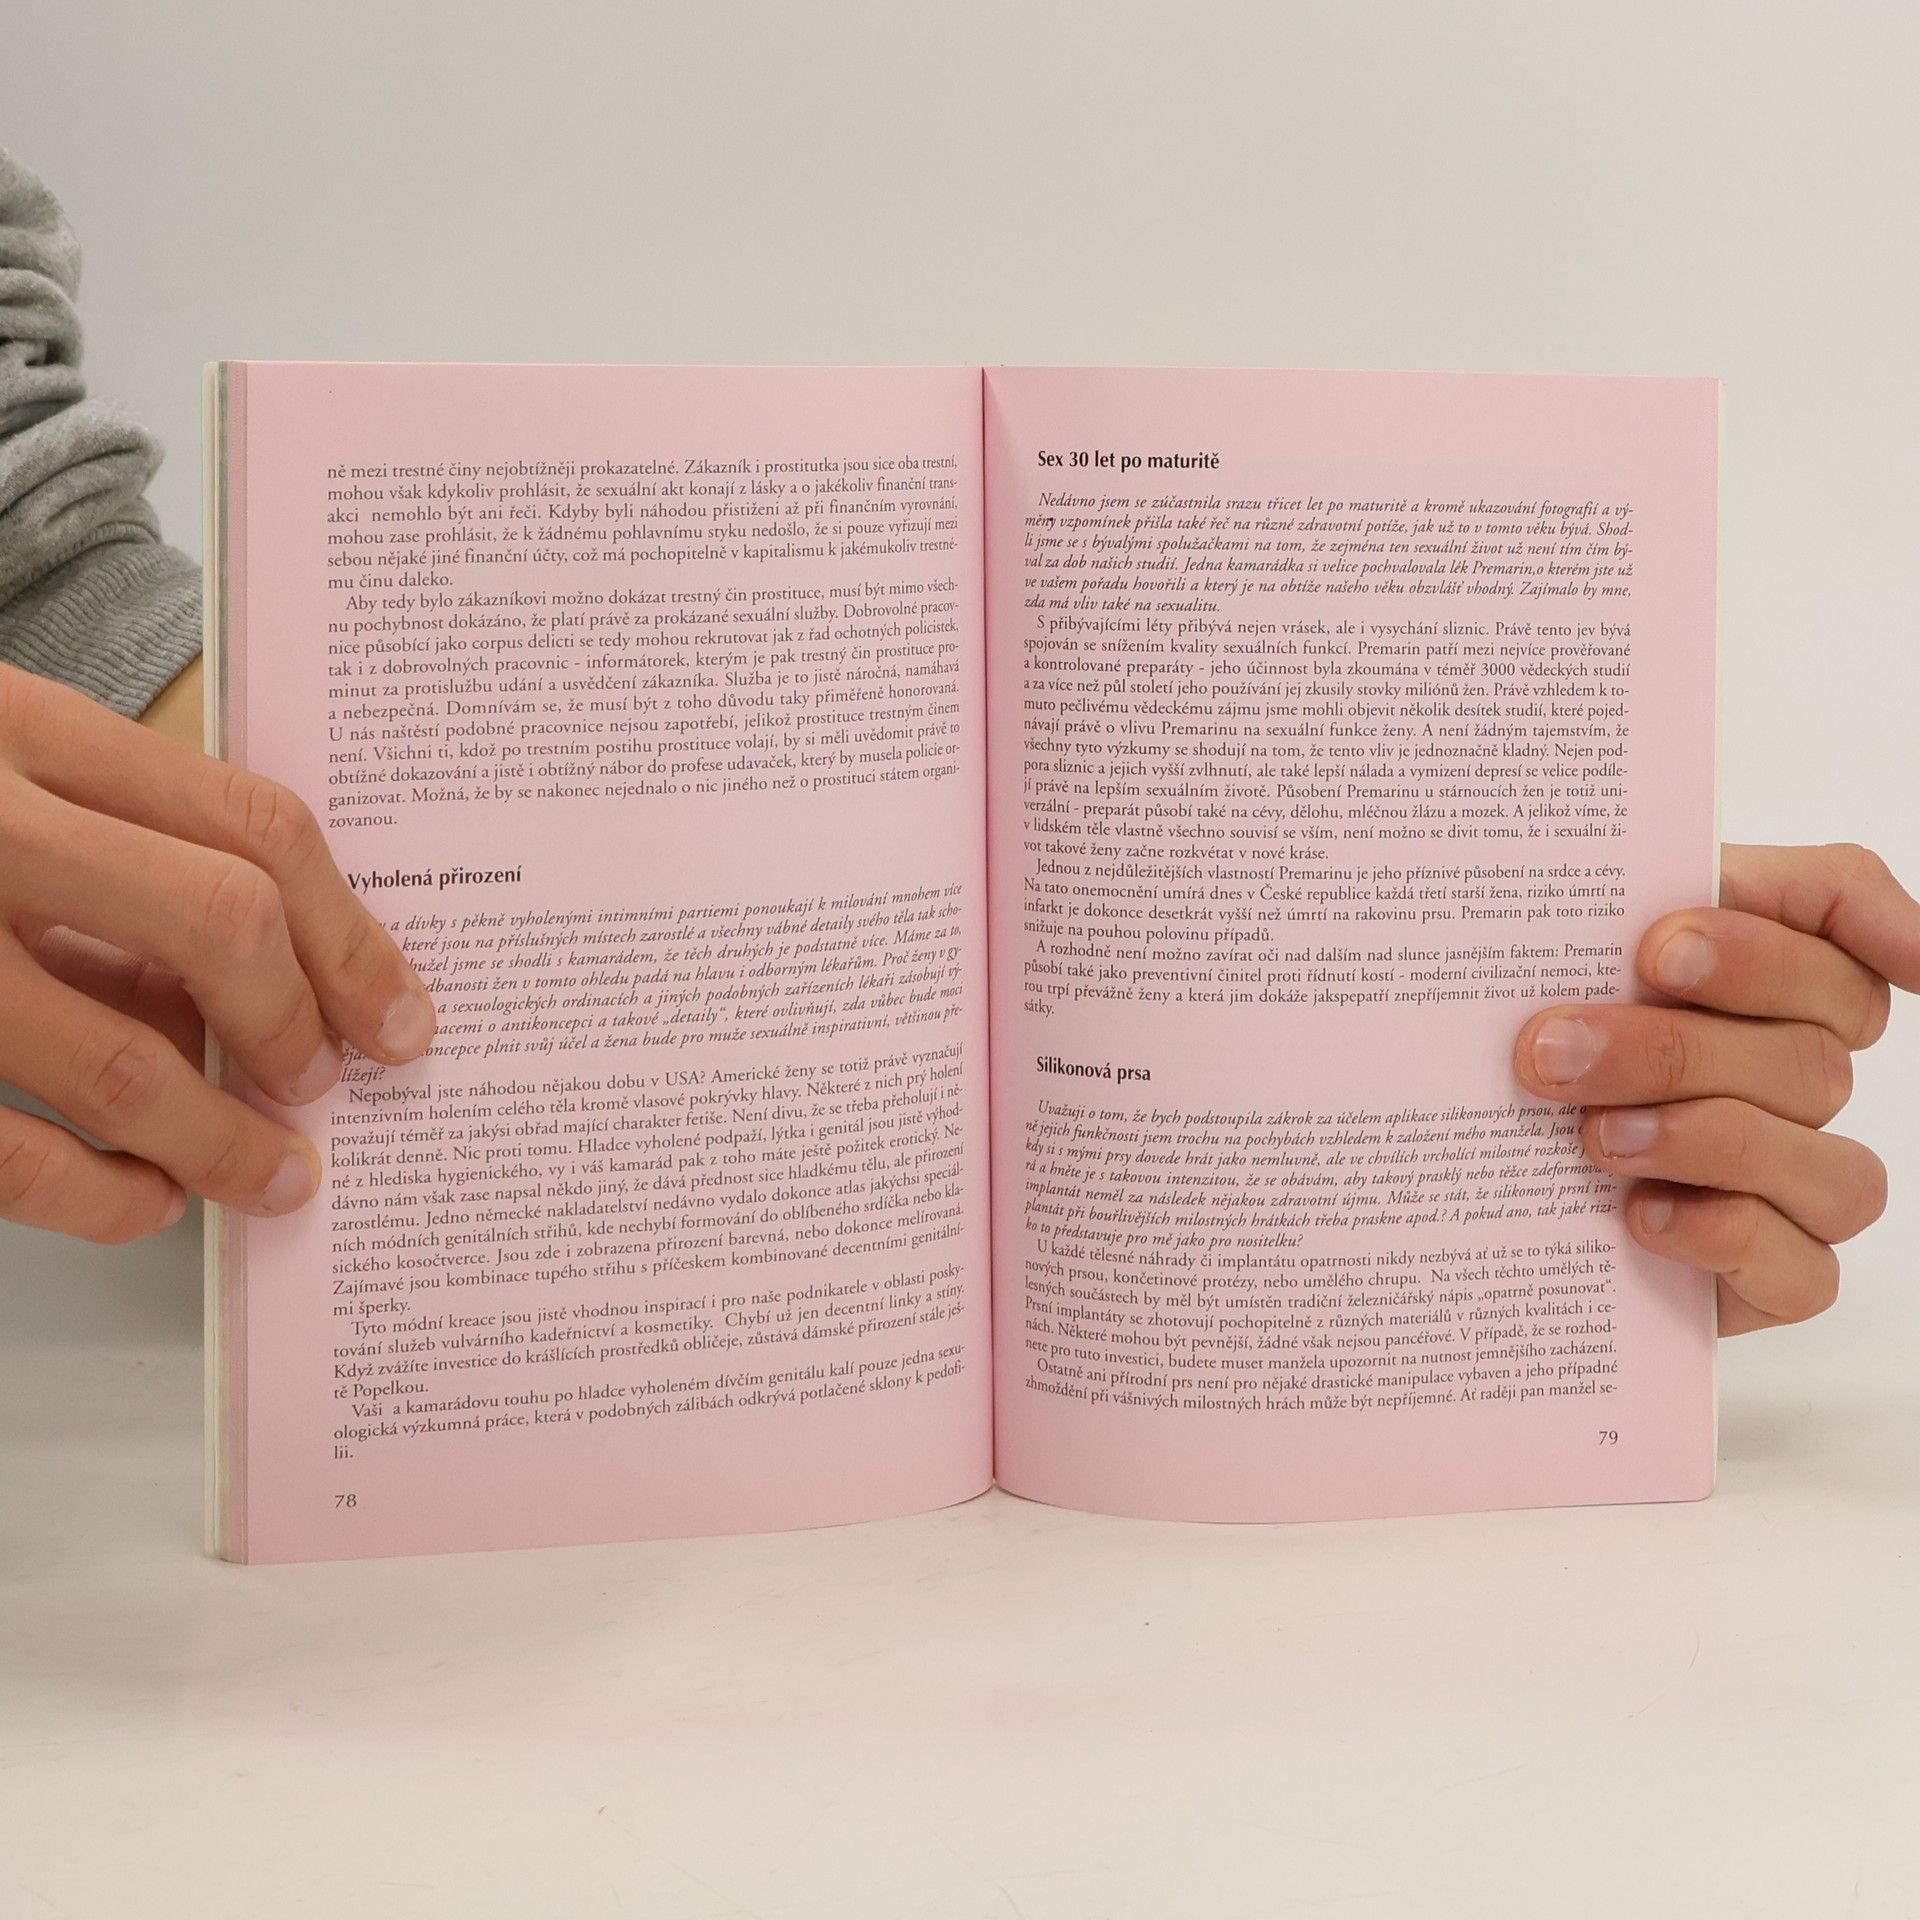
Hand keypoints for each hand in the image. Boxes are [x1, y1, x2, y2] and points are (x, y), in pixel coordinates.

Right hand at [0, 664, 435, 1243]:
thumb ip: (109, 847)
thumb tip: (262, 986)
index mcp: (21, 731)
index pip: (252, 825)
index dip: (354, 934)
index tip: (399, 1015)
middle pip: (219, 924)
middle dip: (297, 1024)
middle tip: (321, 1084)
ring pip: (118, 1060)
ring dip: (220, 1138)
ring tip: (270, 1175)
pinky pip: (3, 1149)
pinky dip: (96, 1193)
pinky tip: (142, 1200)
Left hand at [1514, 844, 1919, 1333]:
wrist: (1463, 1166)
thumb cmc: (1527, 1030)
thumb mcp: (1555, 943)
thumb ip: (1622, 887)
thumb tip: (1728, 885)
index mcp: (1772, 977)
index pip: (1835, 941)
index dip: (1760, 950)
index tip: (1662, 948)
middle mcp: (1801, 1074)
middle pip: (1810, 1058)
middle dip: (1671, 1050)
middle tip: (1552, 1049)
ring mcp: (1799, 1179)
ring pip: (1830, 1166)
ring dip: (1704, 1141)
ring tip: (1591, 1137)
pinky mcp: (1775, 1275)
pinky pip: (1805, 1270)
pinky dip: (1724, 1235)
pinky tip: (1640, 1215)